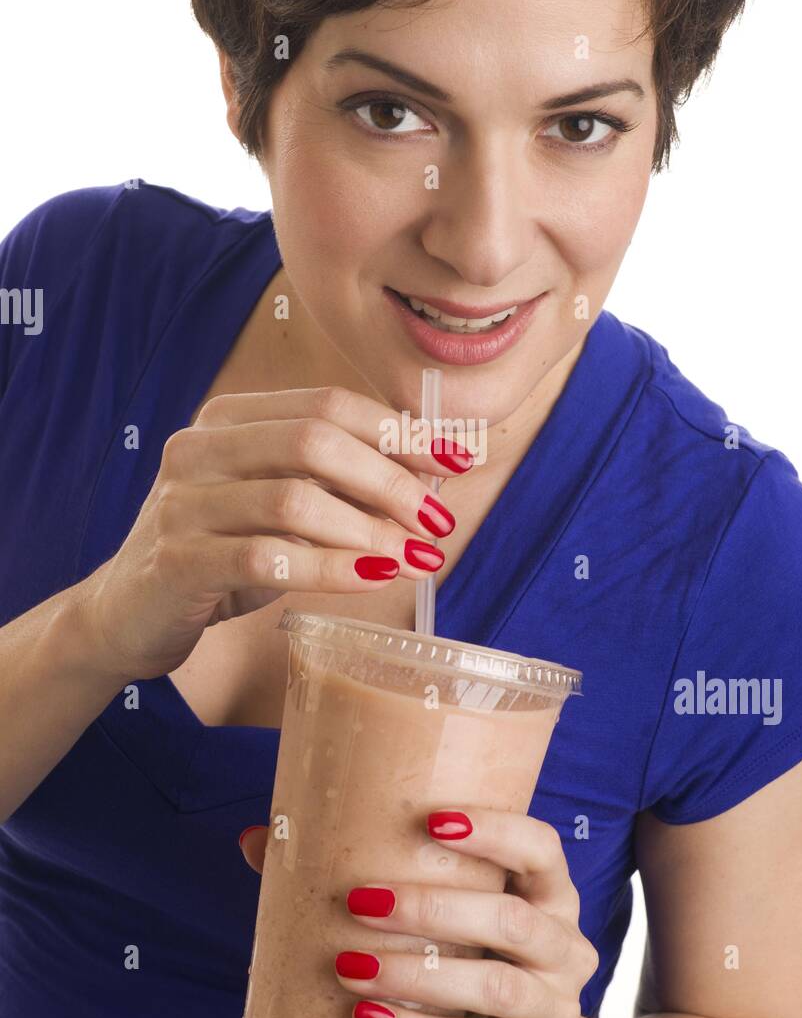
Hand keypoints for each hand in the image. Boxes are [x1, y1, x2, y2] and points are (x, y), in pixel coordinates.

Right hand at [81, 385, 472, 682]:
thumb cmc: (221, 553)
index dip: (400, 430)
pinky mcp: (176, 560)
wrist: (129, 613)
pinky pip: (266, 559)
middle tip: (438, 520)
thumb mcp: (279, 506)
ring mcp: (182, 502)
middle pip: (315, 442)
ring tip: (416, 556)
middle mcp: (200, 448)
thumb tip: (433, 475)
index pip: (328, 404)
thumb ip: (337, 483)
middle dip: (391, 479)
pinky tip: (372, 578)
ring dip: (368, 529)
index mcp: (229, 420)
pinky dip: (330, 569)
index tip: (457, 460)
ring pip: (293, 500)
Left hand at [238, 809, 597, 1017]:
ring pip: (494, 987)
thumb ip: (366, 873)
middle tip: (359, 902)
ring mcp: (555, 1011)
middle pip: (511, 920)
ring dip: (417, 975)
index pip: (542, 848)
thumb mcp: (441, 918)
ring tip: (350, 965)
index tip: (434, 819)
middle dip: (431, 909)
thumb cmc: (467, 961)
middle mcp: (564, 948)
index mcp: (549, 896)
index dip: (497, 829)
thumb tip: (256, 840)